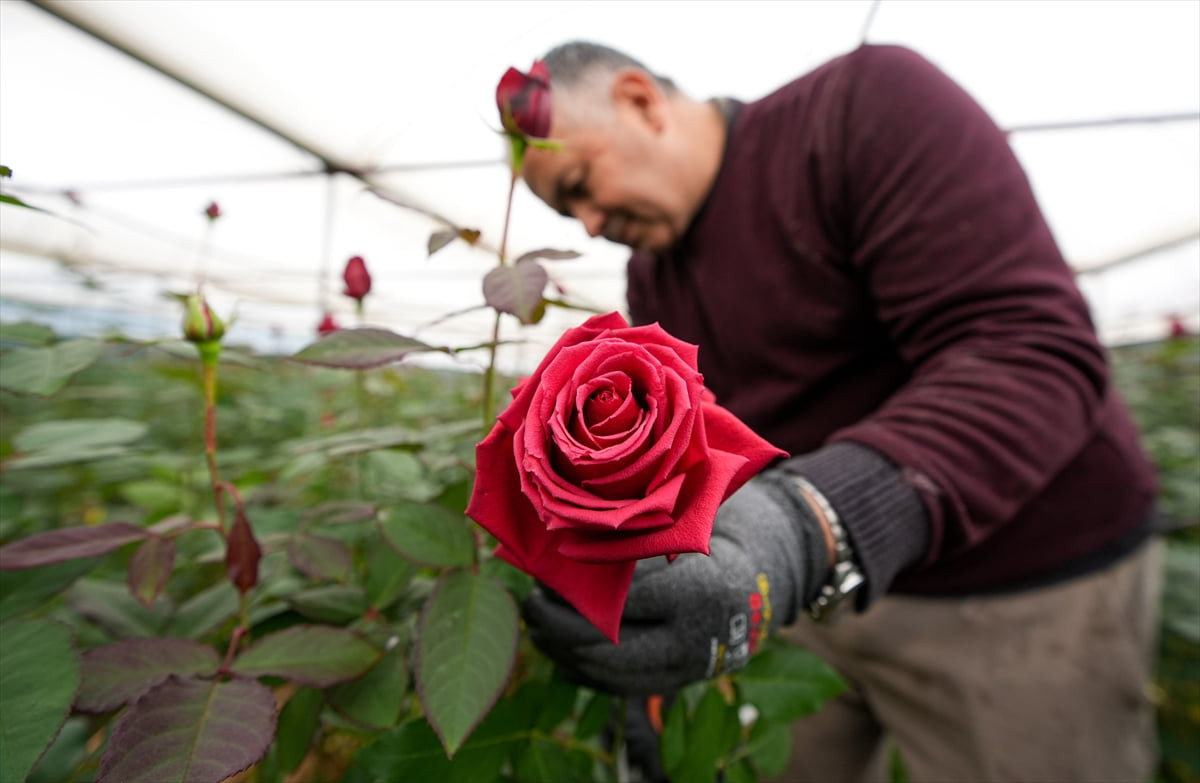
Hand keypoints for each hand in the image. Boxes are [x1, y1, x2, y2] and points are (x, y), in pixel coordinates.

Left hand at [523, 475, 829, 694]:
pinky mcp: (681, 681)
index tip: (548, 566)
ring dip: (567, 652)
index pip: (624, 598)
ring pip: (612, 674)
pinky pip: (623, 687)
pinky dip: (586, 672)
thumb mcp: (693, 516)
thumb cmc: (726, 528)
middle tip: (532, 601)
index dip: (580, 586)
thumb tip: (572, 533)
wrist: (774, 572)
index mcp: (700, 590)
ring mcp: (689, 667)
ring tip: (538, 624)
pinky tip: (561, 649)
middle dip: (561, 627)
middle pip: (609, 646)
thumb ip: (643, 531)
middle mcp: (695, 638)